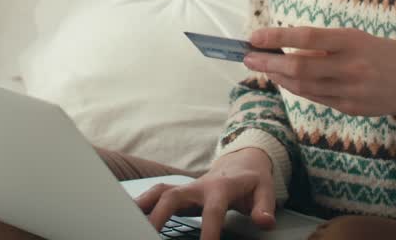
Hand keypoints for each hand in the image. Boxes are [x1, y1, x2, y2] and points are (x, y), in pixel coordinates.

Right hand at [134, 148, 276, 239]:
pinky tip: (130, 213)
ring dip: (144, 206)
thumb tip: (264, 222)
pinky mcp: (178, 191)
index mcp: (221, 187)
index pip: (212, 211)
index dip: (209, 230)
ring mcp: (186, 187)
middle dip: (161, 216)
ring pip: (159, 192)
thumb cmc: (251, 181)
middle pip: (174, 197)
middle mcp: (199, 186)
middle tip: (151, 234)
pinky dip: (141, 202)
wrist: (240, 163)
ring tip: (130, 222)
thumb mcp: (264, 191)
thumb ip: (264, 207)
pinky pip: (156, 194)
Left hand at [243, 26, 395, 117]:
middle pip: (298, 66)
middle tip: (248, 56)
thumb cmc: (382, 53)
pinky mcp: (348, 108)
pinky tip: (285, 79)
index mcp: (351, 41)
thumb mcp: (357, 38)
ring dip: (278, 76)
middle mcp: (349, 66)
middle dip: (268, 62)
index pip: (306, 37)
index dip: (277, 37)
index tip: (254, 37)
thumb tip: (287, 46)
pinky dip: (296, 88)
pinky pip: (315, 97)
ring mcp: (349, 91)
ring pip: (302, 86)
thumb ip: (325, 44)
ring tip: (263, 66)